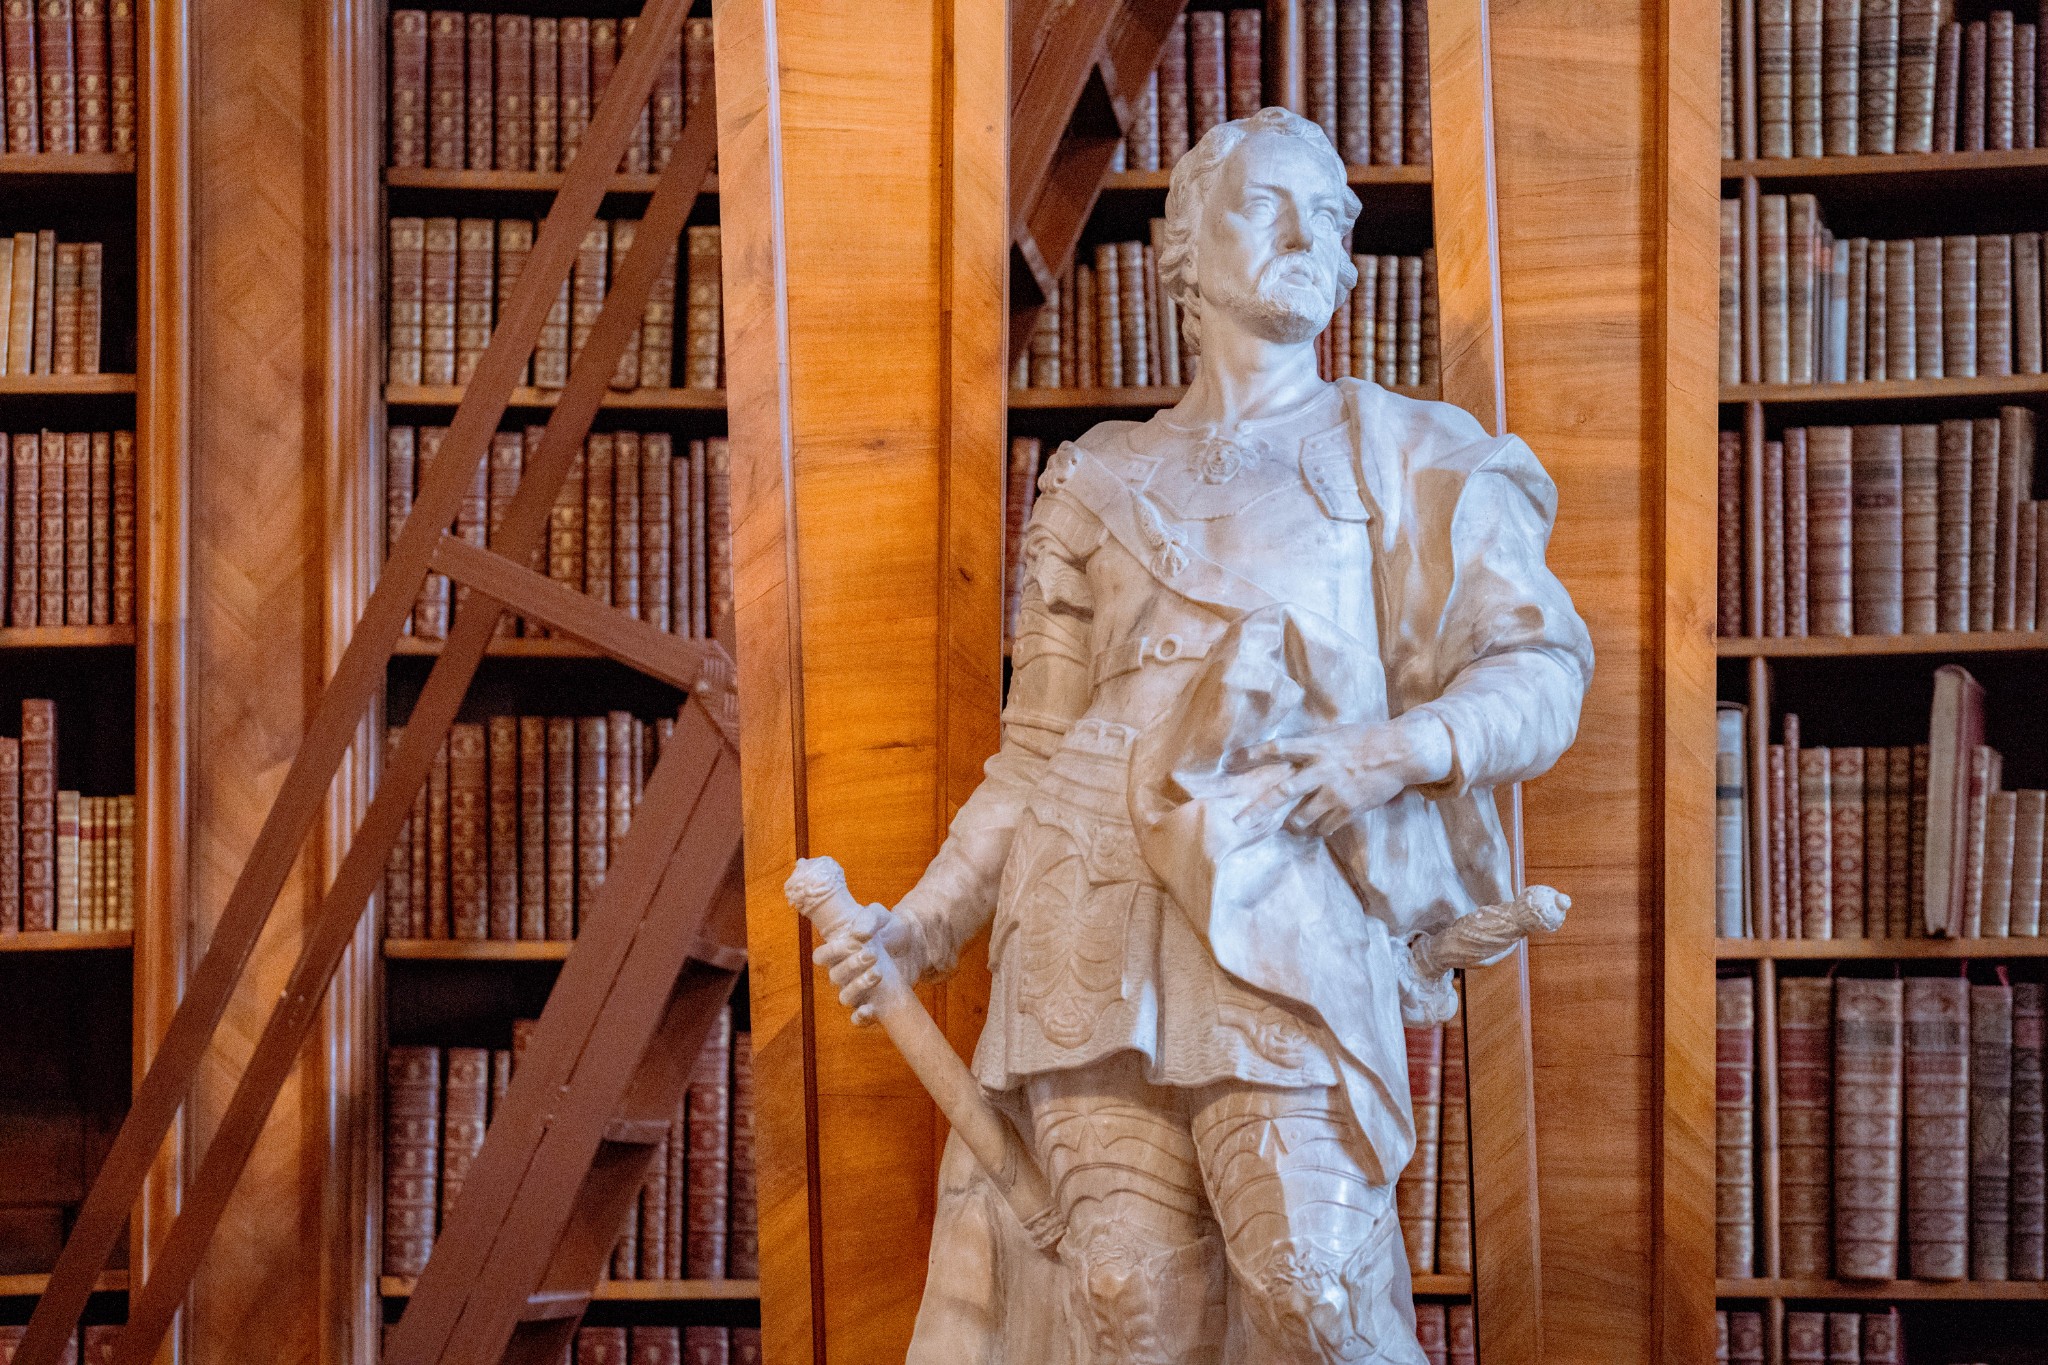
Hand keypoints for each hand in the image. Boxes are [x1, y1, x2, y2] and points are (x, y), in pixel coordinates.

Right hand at [811, 901, 923, 1026]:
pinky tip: (869, 1010)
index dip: (832, 952)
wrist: (916, 945)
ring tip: (878, 973)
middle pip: (835, 976)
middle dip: (852, 965)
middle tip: (873, 954)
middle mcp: (844, 974)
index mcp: (839, 952)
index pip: (821, 956)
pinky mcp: (874, 1004)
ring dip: (858, 986)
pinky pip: (859, 1019)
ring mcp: (858, 991)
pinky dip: (860, 1018)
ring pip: (845, 998)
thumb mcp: (880, 916)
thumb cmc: (890, 928)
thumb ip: (868, 919)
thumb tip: (858, 935)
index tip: (853, 943)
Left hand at [1224, 714, 1452, 838]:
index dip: (1253, 755)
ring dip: (1292, 825)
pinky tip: (1318, 827)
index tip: (1231, 761)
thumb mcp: (1334, 734)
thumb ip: (1311, 744)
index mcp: (1317, 746)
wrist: (1401, 751)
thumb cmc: (1366, 737)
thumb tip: (1286, 753)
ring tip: (1290, 826)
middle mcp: (1322, 770)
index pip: (1278, 749)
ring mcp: (1336, 792)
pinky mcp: (1350, 808)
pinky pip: (1325, 827)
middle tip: (1239, 821)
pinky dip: (1318, 829)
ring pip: (1302, 818)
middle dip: (1258, 809)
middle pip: (1283, 792)